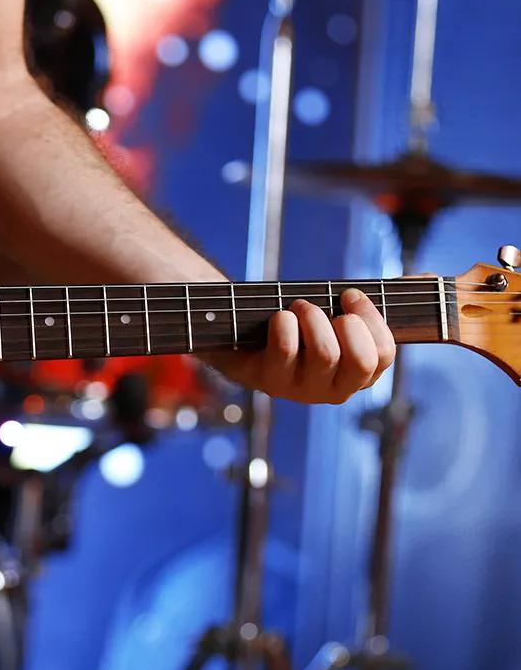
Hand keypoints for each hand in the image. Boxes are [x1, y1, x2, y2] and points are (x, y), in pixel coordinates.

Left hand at [205, 288, 395, 403]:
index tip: (350, 296)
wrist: (240, 332)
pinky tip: (278, 318)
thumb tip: (430, 278)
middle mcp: (332, 390)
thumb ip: (380, 299)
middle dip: (346, 322)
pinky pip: (288, 349)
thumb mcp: (338, 312)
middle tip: (324, 307)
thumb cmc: (297, 323)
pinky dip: (285, 324)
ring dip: (313, 316)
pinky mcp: (269, 382)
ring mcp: (300, 390)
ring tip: (297, 308)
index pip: (384, 355)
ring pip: (326, 353)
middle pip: (361, 361)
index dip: (371, 319)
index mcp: (356, 376)